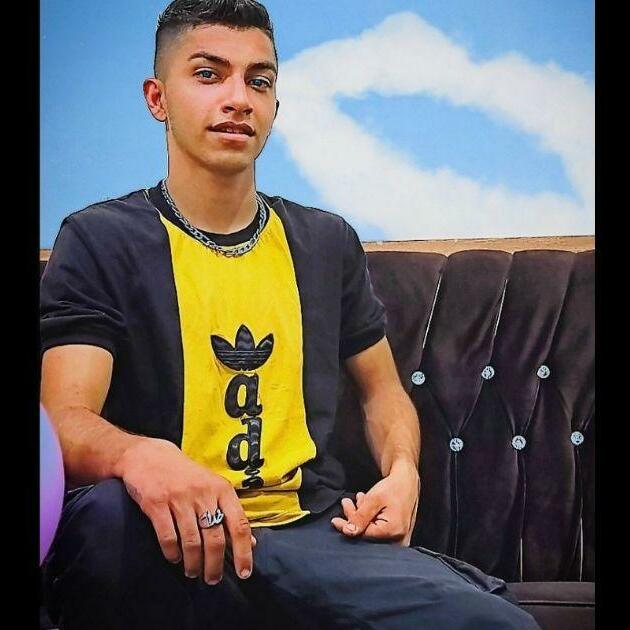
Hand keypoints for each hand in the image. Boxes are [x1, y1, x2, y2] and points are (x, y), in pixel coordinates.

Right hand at [115, 437, 254, 583]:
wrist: (148, 456)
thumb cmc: (185, 474)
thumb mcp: (212, 486)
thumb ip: (229, 512)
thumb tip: (249, 541)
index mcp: (221, 489)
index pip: (239, 524)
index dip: (243, 552)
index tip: (244, 573)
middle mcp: (203, 493)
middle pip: (215, 539)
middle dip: (215, 565)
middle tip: (212, 579)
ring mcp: (179, 498)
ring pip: (192, 542)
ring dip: (193, 563)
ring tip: (193, 572)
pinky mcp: (156, 504)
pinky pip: (168, 537)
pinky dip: (172, 553)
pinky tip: (174, 558)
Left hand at [331, 460, 419, 545]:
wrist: (408, 480)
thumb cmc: (393, 487)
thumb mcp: (374, 499)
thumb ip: (360, 517)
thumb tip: (348, 532)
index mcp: (393, 531)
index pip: (363, 534)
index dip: (348, 527)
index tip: (335, 520)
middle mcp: (399, 540)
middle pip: (367, 535)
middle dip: (354, 519)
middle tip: (346, 503)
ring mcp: (400, 539)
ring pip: (371, 532)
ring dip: (360, 517)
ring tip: (358, 499)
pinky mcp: (397, 535)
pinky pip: (378, 531)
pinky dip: (369, 519)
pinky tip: (365, 505)